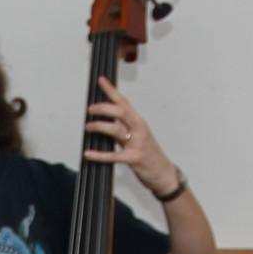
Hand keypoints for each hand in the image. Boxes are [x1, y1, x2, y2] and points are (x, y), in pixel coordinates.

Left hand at [85, 77, 179, 197]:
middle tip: (90, 109)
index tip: (101, 80)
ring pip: (116, 130)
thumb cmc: (151, 155)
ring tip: (88, 127)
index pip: (124, 102)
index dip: (112, 90)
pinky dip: (98, 154)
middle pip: (120, 112)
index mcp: (140, 122)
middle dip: (103, 108)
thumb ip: (124, 129)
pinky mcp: (134, 159)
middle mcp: (139, 130)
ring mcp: (137, 144)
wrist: (164, 174)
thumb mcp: (139, 137)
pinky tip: (88, 153)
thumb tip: (105, 123)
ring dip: (99, 127)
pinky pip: (113, 156)